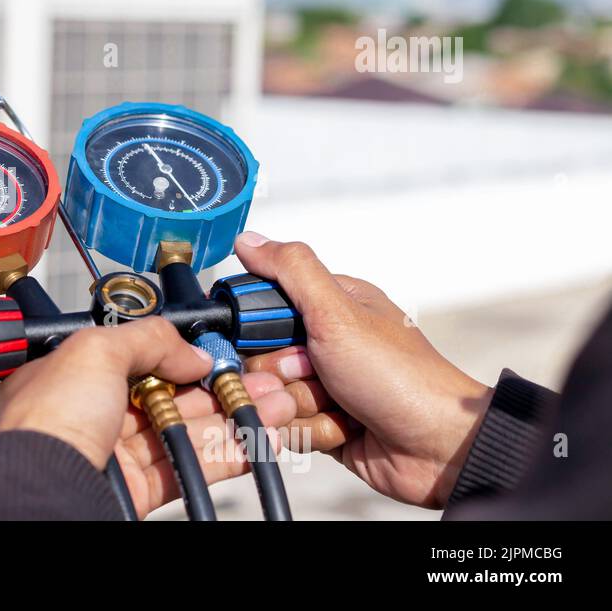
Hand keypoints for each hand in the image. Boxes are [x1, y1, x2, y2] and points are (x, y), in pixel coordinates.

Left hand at [0, 316, 296, 517]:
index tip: (217, 352)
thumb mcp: (95, 352)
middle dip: (219, 387)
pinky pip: (188, 467)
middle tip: (261, 380)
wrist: (44, 492)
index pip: (134, 356)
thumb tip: (191, 352)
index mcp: (68, 375)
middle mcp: (89, 413)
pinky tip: (255, 442)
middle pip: (168, 394)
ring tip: (276, 408)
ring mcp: (114, 453)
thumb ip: (148, 339)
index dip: (179, 353)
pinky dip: (225, 455)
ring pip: (184, 431)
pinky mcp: (135, 490)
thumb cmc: (44, 426)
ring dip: (232, 419)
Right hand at [234, 231, 493, 507]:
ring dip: (300, 406)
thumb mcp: (338, 312)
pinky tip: (344, 428)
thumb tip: (250, 241)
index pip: (262, 308)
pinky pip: (288, 428)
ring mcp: (325, 385)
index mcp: (330, 306)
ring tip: (338, 406)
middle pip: (261, 358)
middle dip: (282, 375)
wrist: (437, 447)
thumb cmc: (400, 375)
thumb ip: (291, 271)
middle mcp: (326, 344)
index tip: (274, 337)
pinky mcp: (323, 422)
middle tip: (317, 374)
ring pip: (272, 396)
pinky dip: (312, 431)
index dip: (258, 328)